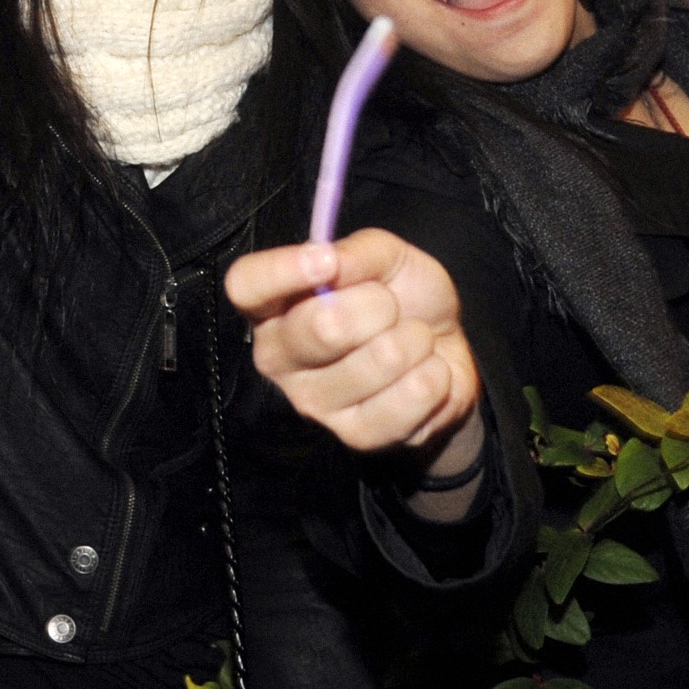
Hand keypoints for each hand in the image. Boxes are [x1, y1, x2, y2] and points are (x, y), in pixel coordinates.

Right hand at [228, 230, 482, 468]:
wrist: (443, 350)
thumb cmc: (402, 297)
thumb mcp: (386, 257)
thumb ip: (358, 252)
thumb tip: (332, 263)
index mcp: (274, 305)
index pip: (246, 286)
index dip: (283, 271)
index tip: (328, 262)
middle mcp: (280, 357)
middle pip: (322, 327)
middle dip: (380, 305)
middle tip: (391, 305)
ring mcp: (314, 402)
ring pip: (382, 360)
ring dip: (415, 340)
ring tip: (413, 340)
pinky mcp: (356, 435)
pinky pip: (412, 395)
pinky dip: (433, 373)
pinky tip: (423, 371)